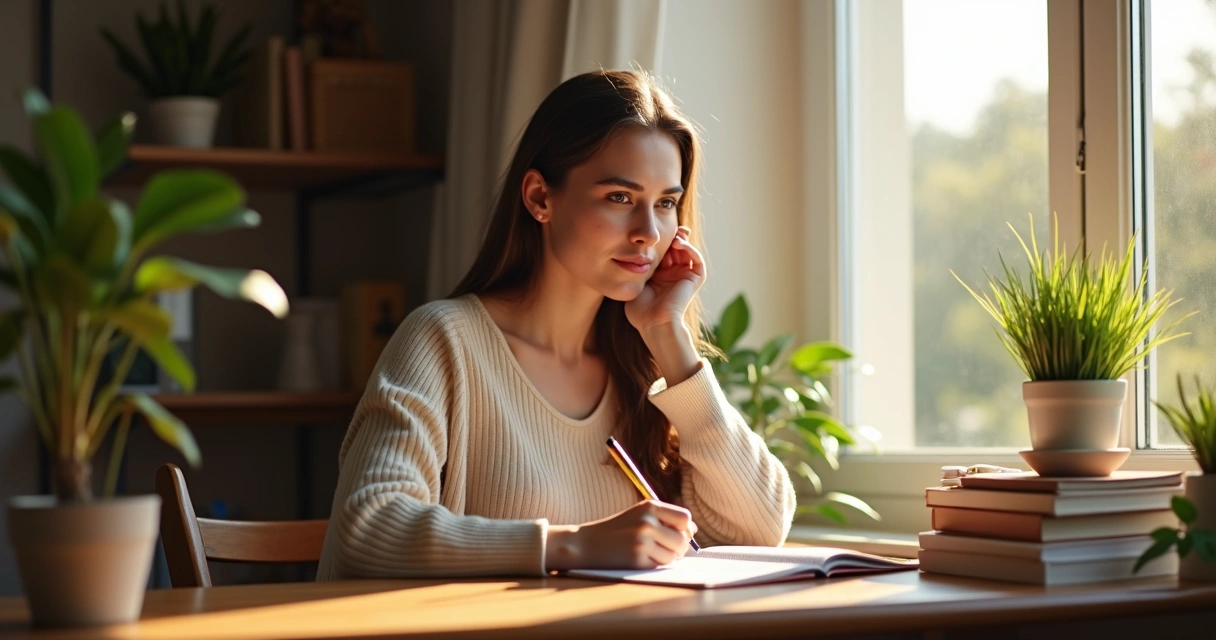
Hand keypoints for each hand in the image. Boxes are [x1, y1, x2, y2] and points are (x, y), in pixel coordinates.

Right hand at [545, 500, 698, 570]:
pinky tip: (641, 559)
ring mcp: (642, 540)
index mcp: (649, 506)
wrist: (585, 543)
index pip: (685, 518)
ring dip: (667, 558)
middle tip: (663, 548)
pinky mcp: (637, 558)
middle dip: (678, 548)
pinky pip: (661, 566)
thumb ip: (665, 519)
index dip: (685, 529)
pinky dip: (655, 565)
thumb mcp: (639, 515)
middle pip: (682, 540)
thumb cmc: (617, 530)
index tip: (675, 534)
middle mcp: (647, 521)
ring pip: (674, 555)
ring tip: (651, 553)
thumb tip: (693, 530)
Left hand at [624, 226, 705, 332]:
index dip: (657, 242)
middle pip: (675, 249)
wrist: (653, 323)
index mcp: (659, 276)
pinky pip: (697, 260)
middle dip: (671, 237)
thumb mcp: (635, 282)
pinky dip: (690, 249)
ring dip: (681, 240)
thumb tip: (628, 250)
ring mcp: (684, 276)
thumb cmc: (640, 309)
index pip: (660, 252)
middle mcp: (673, 275)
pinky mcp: (695, 279)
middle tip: (666, 228)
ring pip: (686, 251)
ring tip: (673, 235)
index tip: (651, 233)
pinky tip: (679, 243)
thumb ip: (636, 267)